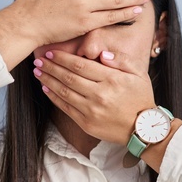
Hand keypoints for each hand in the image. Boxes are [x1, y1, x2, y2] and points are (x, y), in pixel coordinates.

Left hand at [32, 49, 155, 144]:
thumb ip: (121, 60)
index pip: (80, 65)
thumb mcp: (139, 74)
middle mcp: (99, 94)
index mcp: (112, 79)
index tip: (51, 53)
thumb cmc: (141, 99)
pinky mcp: (86, 123)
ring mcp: (91, 110)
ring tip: (38, 72)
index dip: (62, 58)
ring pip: (64, 91)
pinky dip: (54, 97)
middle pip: (68, 77)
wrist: (143, 129)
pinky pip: (66, 108)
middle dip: (51, 67)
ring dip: (48, 80)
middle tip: (38, 60)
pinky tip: (46, 89)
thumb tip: (102, 54)